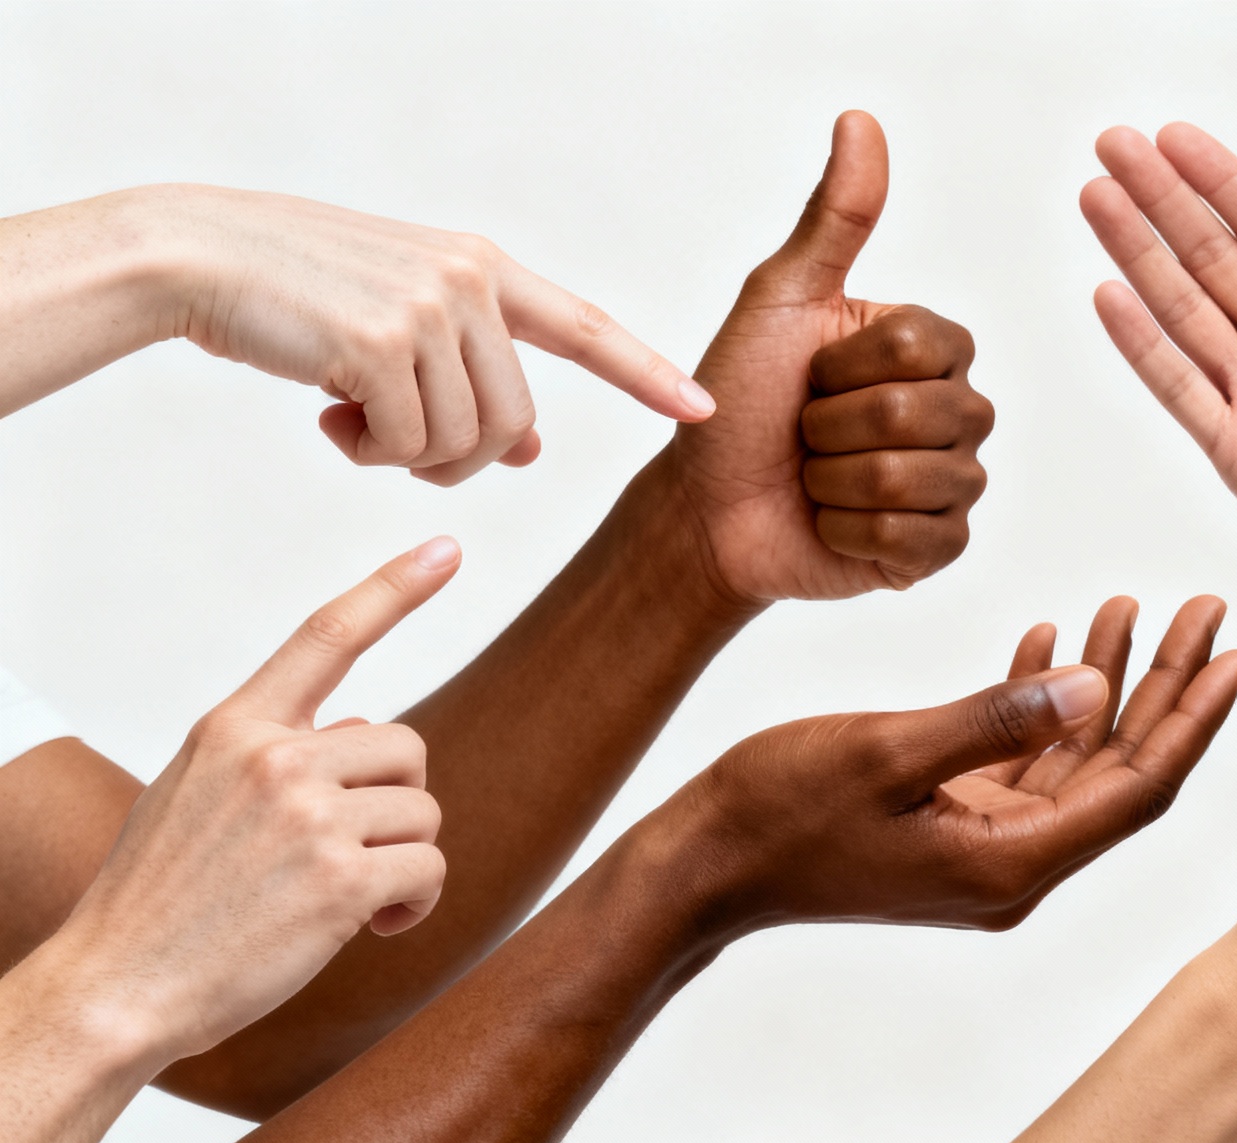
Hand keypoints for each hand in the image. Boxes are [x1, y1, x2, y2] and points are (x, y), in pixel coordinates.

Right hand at [44, 540, 456, 1064]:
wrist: (117, 988)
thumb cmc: (163, 899)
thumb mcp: (199, 795)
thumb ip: (276, 753)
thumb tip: (362, 730)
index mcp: (235, 728)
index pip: (327, 636)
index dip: (395, 588)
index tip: (446, 549)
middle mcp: (274, 758)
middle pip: (406, 747)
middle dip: (395, 802)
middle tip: (346, 853)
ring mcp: (309, 818)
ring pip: (423, 812)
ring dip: (401, 859)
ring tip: (342, 897)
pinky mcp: (341, 881)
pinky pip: (429, 870)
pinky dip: (414, 904)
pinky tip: (371, 926)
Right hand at [137, 184, 712, 484]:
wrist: (197, 256)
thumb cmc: (299, 295)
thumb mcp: (404, 320)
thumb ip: (473, 369)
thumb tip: (532, 449)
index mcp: (482, 267)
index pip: (584, 326)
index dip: (646, 372)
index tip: (704, 408)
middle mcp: (468, 281)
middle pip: (512, 420)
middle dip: (460, 457)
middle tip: (394, 444)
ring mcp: (428, 309)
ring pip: (464, 441)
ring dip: (407, 457)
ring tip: (354, 421)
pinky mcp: (381, 345)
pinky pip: (405, 446)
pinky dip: (368, 453)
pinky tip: (329, 418)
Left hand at [669, 111, 992, 606]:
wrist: (706, 507)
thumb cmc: (738, 401)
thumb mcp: (778, 302)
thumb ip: (833, 219)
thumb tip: (860, 121)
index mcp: (930, 346)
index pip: (921, 344)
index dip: (843, 366)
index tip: (809, 374)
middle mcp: (957, 409)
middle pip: (919, 413)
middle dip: (831, 428)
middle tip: (804, 434)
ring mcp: (954, 481)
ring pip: (914, 478)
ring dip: (833, 482)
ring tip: (813, 478)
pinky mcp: (938, 548)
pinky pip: (914, 538)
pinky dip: (849, 532)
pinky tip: (831, 524)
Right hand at [675, 597, 1236, 930]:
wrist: (702, 865)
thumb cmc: (781, 810)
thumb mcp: (890, 753)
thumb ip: (995, 721)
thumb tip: (1096, 691)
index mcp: (1014, 862)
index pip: (1136, 788)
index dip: (1192, 719)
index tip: (1235, 653)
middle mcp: (1013, 864)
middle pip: (1117, 768)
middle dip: (1165, 687)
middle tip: (1204, 610)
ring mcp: (982, 846)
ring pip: (1072, 757)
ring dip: (1104, 684)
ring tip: (1132, 605)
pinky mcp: (950, 824)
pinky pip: (1019, 759)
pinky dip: (1038, 700)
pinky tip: (1051, 639)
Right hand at [1080, 123, 1236, 621]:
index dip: (1220, 182)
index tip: (1172, 137)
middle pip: (1209, 257)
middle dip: (1159, 201)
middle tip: (1111, 144)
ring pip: (1182, 310)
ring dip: (1137, 253)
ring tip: (1094, 196)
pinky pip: (1180, 388)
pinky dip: (1142, 343)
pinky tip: (1108, 294)